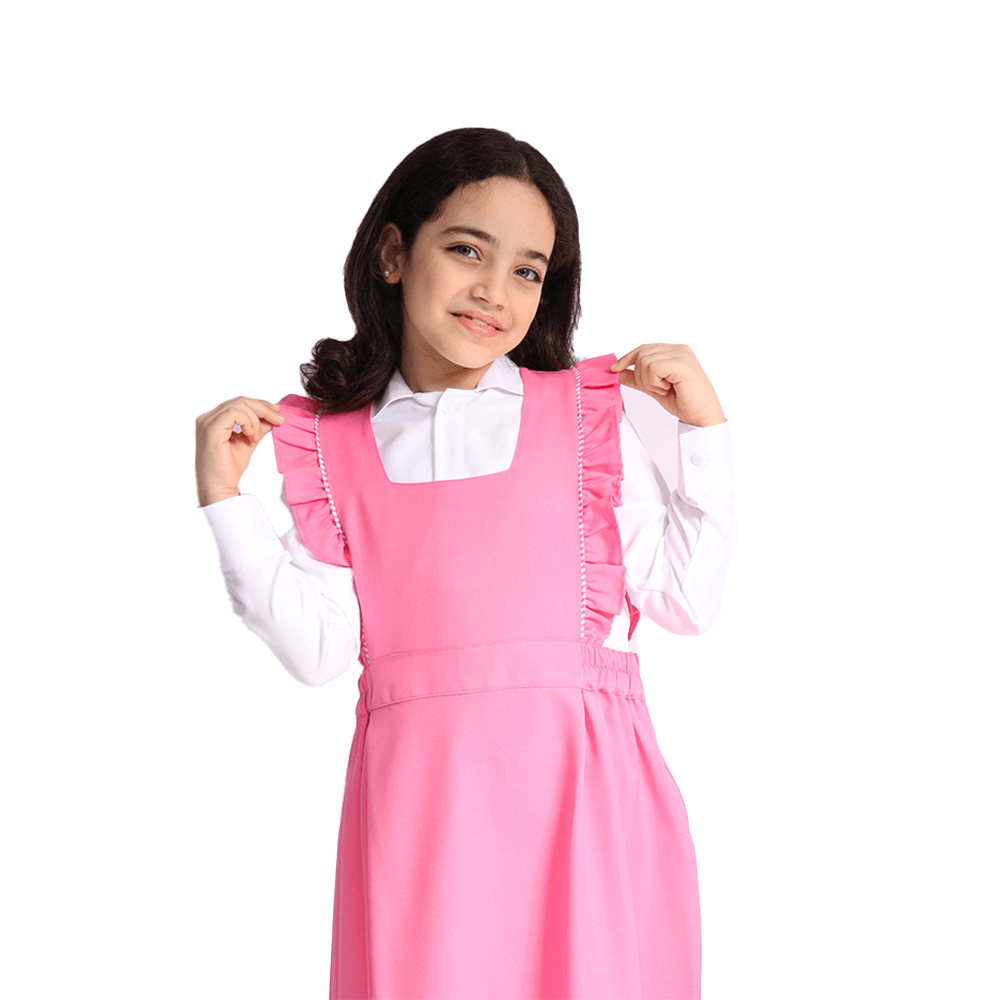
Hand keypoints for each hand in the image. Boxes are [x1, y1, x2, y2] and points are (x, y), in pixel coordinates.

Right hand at [195, 396, 285, 505]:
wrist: (220, 488)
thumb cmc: (229, 469)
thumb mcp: (249, 442)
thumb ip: (258, 428)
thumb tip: (272, 416)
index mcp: (214, 420)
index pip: (239, 403)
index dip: (260, 405)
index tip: (277, 412)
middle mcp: (208, 418)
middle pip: (239, 401)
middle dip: (263, 408)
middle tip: (279, 418)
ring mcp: (207, 423)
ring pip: (238, 404)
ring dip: (256, 418)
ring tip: (257, 437)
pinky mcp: (211, 430)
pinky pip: (233, 413)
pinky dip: (247, 422)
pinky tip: (251, 436)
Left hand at [610, 344, 725, 426]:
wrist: (702, 416)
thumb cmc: (685, 402)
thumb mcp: (654, 389)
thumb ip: (638, 379)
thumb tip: (620, 372)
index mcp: (674, 352)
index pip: (643, 348)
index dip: (627, 358)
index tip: (615, 368)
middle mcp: (679, 350)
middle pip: (641, 353)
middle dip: (640, 375)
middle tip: (655, 389)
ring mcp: (681, 355)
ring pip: (645, 361)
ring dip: (649, 381)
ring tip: (664, 389)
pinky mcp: (681, 365)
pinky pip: (653, 368)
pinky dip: (654, 383)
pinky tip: (667, 389)